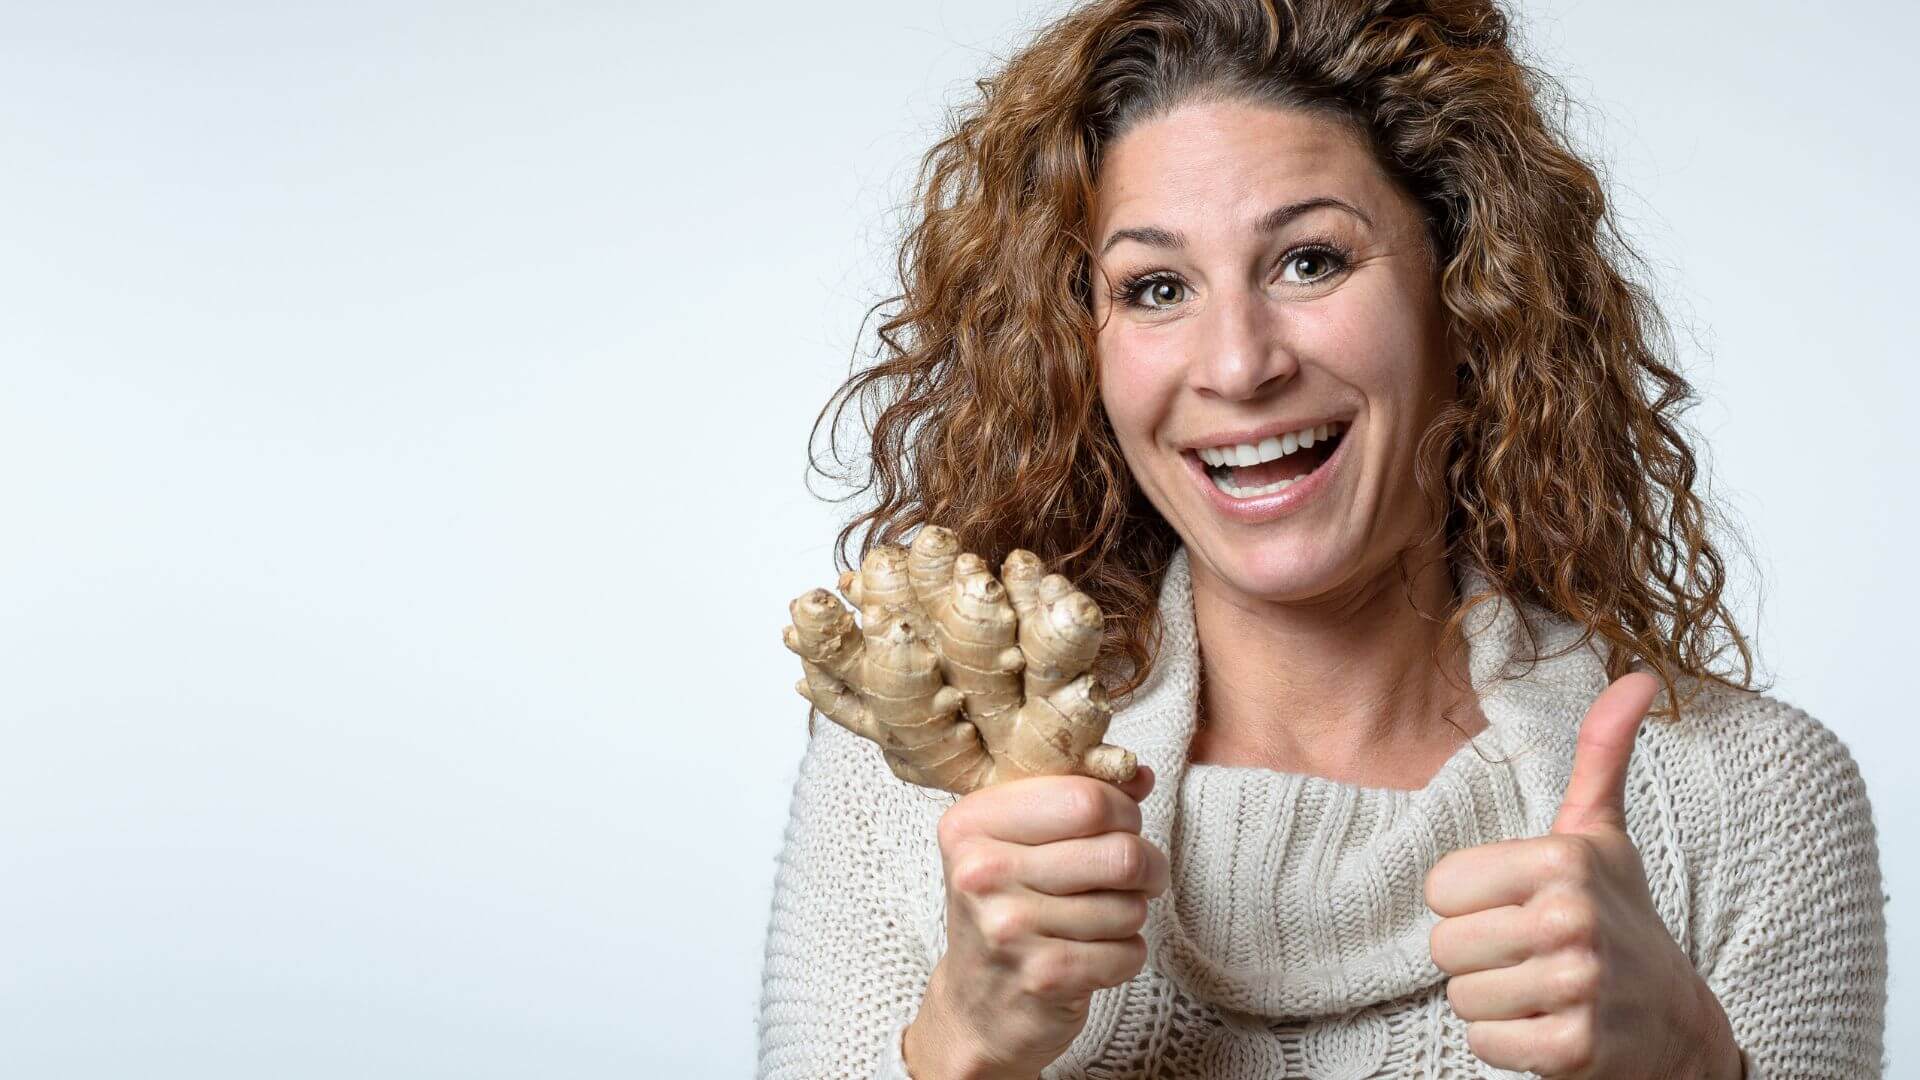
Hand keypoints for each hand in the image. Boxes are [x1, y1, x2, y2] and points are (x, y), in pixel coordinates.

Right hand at [904, 765, 1168, 1079]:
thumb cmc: (1006, 910)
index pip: (1086, 797)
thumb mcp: (1019, 841)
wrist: (976, 1006)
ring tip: (1102, 918)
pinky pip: (1128, 952)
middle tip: (1137, 874)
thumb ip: (1076, 796)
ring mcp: (1009, 928)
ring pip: (1130, 905)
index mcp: (971, 823)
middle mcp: (981, 872)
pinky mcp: (1042, 976)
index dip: (1123, 809)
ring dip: (1132, 913)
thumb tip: (1139, 774)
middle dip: (1147, 864)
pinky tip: (1094, 955)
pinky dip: (1126, 954)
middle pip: (1119, 852)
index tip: (1120, 825)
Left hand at [1423, 672, 1743, 1078]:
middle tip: (1533, 956)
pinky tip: (1551, 1028)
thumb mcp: (1604, 834)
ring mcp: (1577, 985)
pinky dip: (1510, 1046)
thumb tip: (1640, 677)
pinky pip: (1484, 1045)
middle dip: (1480, 958)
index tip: (1521, 907)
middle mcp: (1571, 917)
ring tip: (1544, 990)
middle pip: (1443, 947)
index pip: (1440, 888)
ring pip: (1461, 998)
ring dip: (1495, 1002)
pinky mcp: (1574, 1049)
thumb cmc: (1621, 919)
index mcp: (1563, 858)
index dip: (1471, 904)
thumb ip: (1601, 755)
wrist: (1678, 1026)